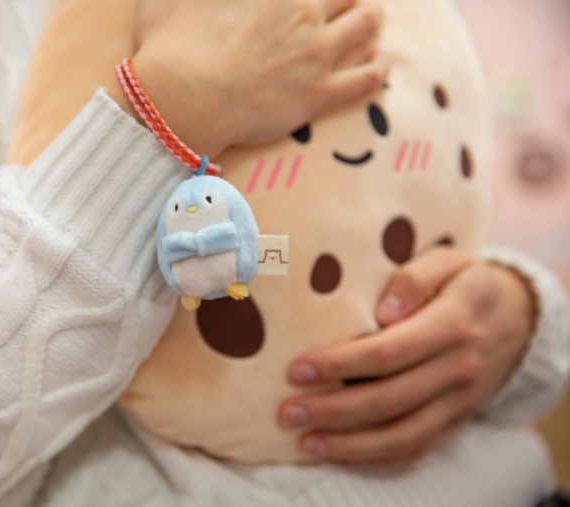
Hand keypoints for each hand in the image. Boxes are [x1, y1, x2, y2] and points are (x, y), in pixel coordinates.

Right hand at [111, 0, 387, 157]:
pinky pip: (368, 78)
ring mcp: (316, 52)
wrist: (180, 100)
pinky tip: (376, 65)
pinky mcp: (319, 94)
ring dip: (369, 20)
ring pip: (367, 23)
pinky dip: (378, 68)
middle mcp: (303, 10)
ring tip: (365, 25)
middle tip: (344, 1)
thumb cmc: (169, 46)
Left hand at [279, 247, 537, 466]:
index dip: (340, 364)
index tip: (297, 369)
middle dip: (333, 410)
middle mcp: (458, 369)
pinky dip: (378, 459)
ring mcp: (460, 402)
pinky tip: (341, 455)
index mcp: (452, 324)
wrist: (520, 318)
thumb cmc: (465, 283)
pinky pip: (418, 449)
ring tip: (306, 441)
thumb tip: (383, 311)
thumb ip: (415, 277)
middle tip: (287, 412)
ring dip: (351, 445)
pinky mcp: (457, 421)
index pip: (389, 352)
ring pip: (404, 436)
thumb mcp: (447, 261)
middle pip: (390, 400)